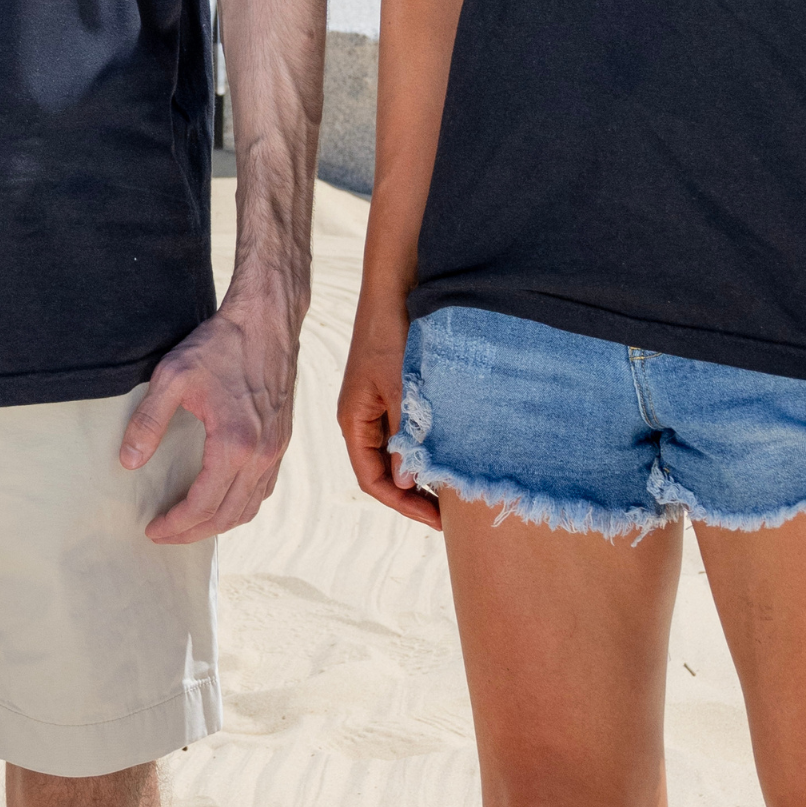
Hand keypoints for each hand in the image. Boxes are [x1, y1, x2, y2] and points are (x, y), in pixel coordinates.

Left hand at [119, 292, 301, 543]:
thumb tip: (128, 462)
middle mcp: (262, 453)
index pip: (203, 505)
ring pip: (250, 506)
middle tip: (165, 534)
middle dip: (193, 532)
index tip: (152, 529)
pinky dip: (241, 504)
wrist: (266, 319)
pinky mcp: (282, 438)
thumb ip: (148, 421)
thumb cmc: (222, 344)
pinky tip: (223, 497)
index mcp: (235, 444)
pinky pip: (264, 488)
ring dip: (219, 523)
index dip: (175, 525)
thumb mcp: (173, 376)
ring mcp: (277, 448)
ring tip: (190, 523)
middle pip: (228, 516)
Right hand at [336, 298, 439, 530]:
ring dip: (419, 470)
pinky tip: (447, 450)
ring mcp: (377, 404)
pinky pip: (406, 430)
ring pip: (396, 451)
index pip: (372, 480)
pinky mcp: (394, 390)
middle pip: (382, 470)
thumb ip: (403, 435)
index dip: (402, 504)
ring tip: (452, 486)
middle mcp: (362, 417)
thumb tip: (407, 483)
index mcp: (353, 420)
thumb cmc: (390, 333)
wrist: (394, 287)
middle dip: (412, 493)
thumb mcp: (400, 388)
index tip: (437, 520)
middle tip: (449, 512)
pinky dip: (424, 446)